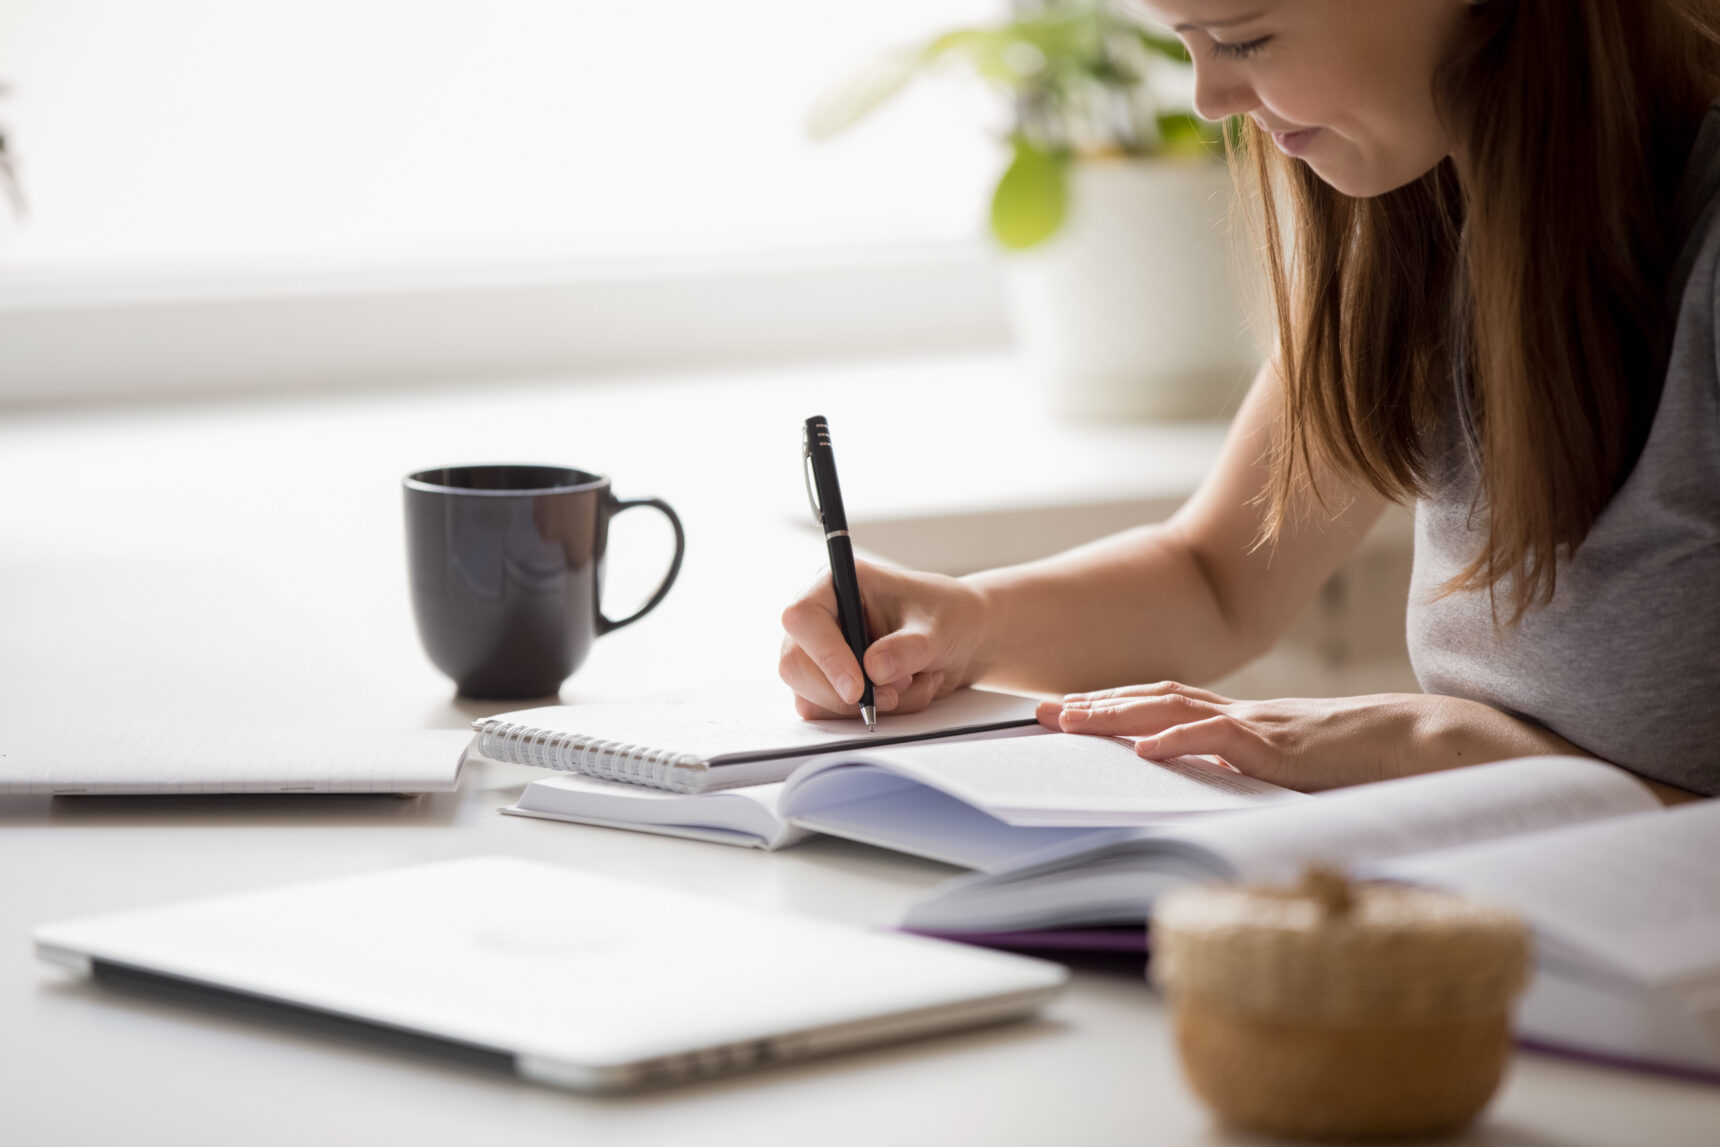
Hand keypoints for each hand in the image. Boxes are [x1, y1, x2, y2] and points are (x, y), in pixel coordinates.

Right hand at [779, 560, 988, 719]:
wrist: (962, 638)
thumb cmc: (947, 616)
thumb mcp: (937, 629)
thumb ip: (907, 648)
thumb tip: (873, 670)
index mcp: (836, 585)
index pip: (803, 619)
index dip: (824, 656)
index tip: (857, 688)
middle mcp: (820, 619)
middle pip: (795, 665)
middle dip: (844, 693)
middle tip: (892, 696)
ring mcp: (820, 654)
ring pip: (812, 697)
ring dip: (867, 704)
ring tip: (911, 683)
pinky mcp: (829, 684)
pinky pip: (832, 714)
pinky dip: (874, 713)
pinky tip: (905, 692)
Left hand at [1035, 682, 1590, 790]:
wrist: (1426, 744)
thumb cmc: (1366, 762)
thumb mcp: (1294, 772)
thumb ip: (1252, 775)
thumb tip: (1208, 792)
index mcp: (1244, 723)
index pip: (1165, 706)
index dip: (1113, 708)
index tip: (1066, 713)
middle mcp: (1243, 716)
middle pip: (1154, 699)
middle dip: (1095, 705)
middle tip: (1041, 712)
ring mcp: (1260, 726)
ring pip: (1174, 709)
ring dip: (1118, 715)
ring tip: (1072, 721)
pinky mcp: (1283, 746)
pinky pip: (1223, 738)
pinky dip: (1180, 740)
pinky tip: (1145, 749)